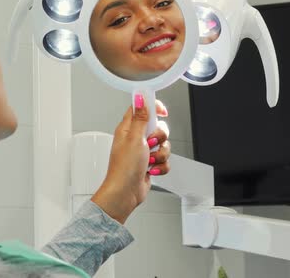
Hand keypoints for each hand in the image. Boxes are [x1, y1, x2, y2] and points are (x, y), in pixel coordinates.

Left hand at [91, 97, 170, 223]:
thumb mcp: (134, 139)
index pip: (141, 109)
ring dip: (160, 155)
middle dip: (160, 137)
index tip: (163, 112)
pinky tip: (151, 170)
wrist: (125, 193)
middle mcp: (135, 138)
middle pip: (158, 127)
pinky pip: (164, 160)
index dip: (154, 107)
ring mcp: (143, 151)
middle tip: (151, 143)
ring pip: (164, 145)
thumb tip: (139, 96)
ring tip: (149, 161)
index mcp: (127, 129)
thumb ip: (140, 117)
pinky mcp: (149, 163)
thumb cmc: (124, 168)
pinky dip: (161, 166)